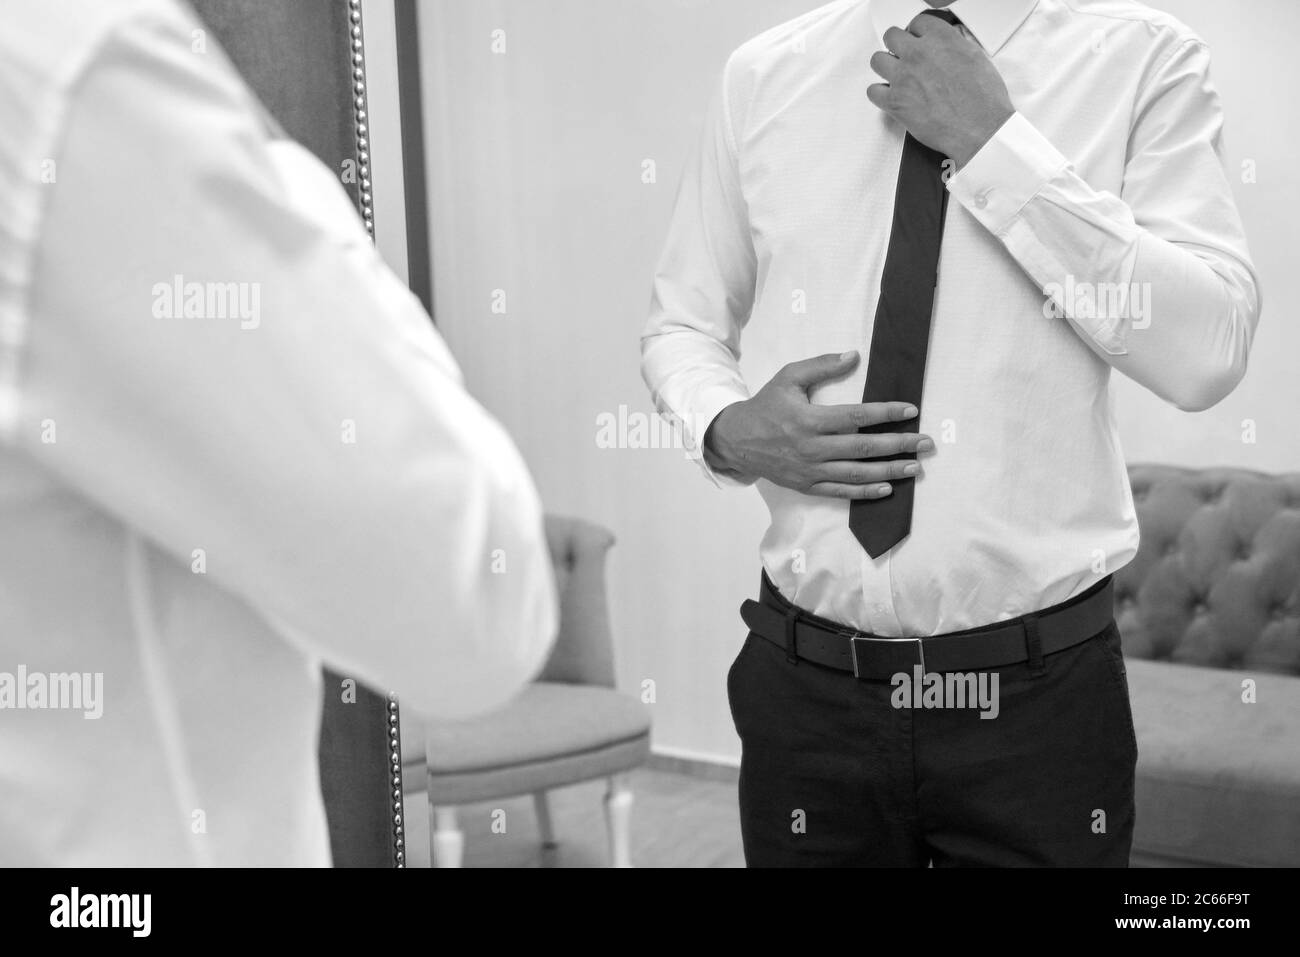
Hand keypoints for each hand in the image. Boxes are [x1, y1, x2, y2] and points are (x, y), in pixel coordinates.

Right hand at [703, 351, 933, 498]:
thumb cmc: (766, 406)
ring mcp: (810, 470)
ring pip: (857, 473)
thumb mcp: (788, 377)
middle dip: (898, 445)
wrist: (737, 440)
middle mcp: (812, 448)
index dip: (886, 414)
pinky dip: (865, 492)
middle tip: (925, 443)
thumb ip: (821, 365)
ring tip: (915, 467)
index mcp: (809, 420)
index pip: (856, 417)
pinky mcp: (807, 485)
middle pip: (863, 448)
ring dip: (889, 471)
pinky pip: (841, 491)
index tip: (911, 410)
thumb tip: (853, 356)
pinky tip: (887, 489)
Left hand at [866, 13, 1014, 167]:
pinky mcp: (895, 102)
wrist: (980, 129)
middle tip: (904, 58)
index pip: (917, 23)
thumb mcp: (975, 58)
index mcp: (941, 39)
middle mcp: (919, 54)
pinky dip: (880, 95)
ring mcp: (904, 77)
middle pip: (892, 36)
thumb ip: (954, 47)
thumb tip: (945, 45)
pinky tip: (891, 98)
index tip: (918, 43)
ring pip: (877, 60)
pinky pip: (872, 91)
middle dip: (897, 46)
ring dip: (885, 67)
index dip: (917, 35)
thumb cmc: (984, 100)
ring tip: (896, 77)